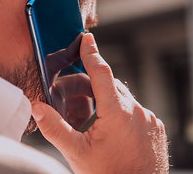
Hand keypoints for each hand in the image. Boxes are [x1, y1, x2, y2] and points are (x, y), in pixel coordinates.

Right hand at [31, 33, 168, 173]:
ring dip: (108, 101)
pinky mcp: (156, 127)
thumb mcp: (76, 153)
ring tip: (94, 118)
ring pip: (124, 98)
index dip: (91, 54)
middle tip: (76, 95)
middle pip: (110, 86)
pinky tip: (114, 130)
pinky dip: (124, 113)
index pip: (101, 73)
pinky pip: (137, 111)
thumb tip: (36, 107)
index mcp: (116, 113)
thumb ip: (54, 127)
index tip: (87, 39)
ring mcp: (149, 119)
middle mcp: (136, 111)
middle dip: (93, 85)